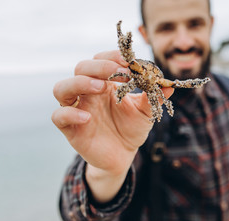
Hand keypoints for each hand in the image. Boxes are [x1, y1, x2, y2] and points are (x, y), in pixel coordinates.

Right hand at [52, 50, 172, 201]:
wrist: (122, 155)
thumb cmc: (131, 129)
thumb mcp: (145, 112)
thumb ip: (154, 98)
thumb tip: (170, 85)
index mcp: (104, 83)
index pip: (100, 60)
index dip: (111, 57)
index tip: (129, 62)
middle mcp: (87, 93)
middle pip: (80, 68)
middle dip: (98, 67)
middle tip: (118, 73)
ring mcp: (77, 108)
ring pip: (62, 88)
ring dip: (80, 83)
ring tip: (101, 87)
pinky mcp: (70, 128)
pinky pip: (59, 116)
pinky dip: (69, 114)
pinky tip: (87, 118)